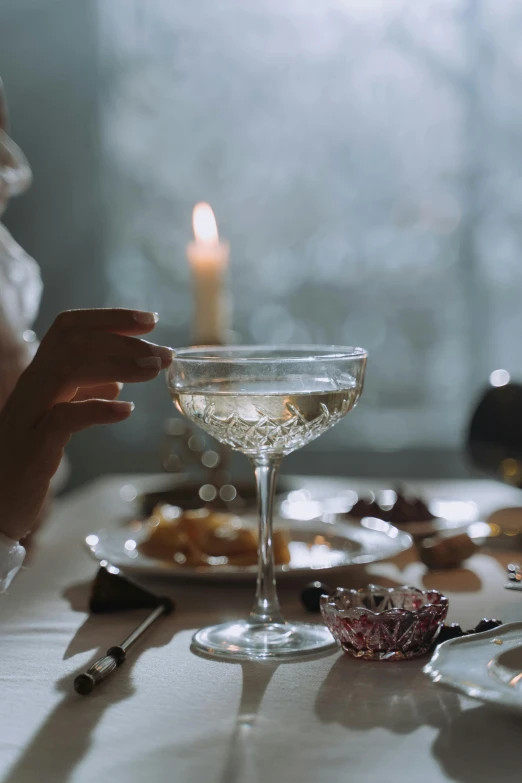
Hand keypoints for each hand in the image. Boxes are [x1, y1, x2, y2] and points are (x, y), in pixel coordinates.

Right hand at [0, 308, 172, 541]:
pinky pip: (63, 417)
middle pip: (74, 341)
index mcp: (39, 376)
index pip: (70, 328)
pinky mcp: (34, 447)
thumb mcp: (56, 418)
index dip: (110, 318)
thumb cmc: (27, 458)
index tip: (150, 320)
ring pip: (68, 369)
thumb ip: (82, 395)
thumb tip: (116, 381)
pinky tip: (127, 412)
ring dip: (118, 365)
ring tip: (153, 371)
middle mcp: (32, 387)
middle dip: (124, 340)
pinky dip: (98, 409)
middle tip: (163, 354)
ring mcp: (30, 415)